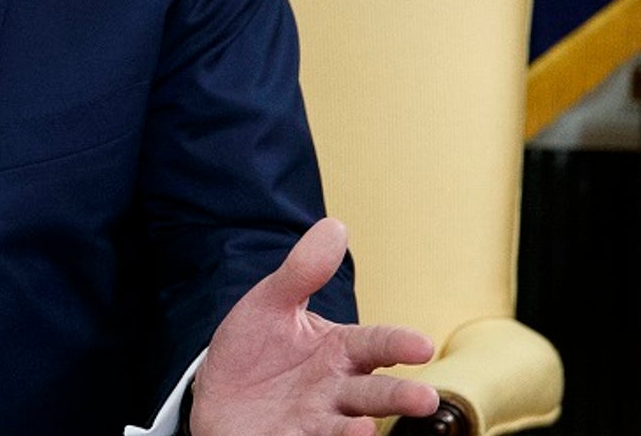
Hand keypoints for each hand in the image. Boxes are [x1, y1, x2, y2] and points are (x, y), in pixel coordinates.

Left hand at [190, 217, 439, 435]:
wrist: (216, 392)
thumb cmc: (253, 349)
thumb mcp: (271, 302)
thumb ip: (303, 271)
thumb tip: (333, 226)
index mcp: (339, 350)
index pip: (376, 344)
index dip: (399, 344)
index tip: (422, 345)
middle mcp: (335, 388)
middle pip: (373, 392)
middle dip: (398, 397)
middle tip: (424, 399)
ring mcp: (315, 419)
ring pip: (345, 426)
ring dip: (359, 430)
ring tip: (367, 430)